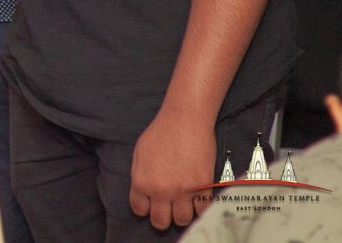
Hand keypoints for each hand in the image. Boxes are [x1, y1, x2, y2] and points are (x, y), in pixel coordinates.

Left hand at [129, 106, 214, 230]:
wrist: (185, 119)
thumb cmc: (161, 132)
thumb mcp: (139, 153)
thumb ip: (139, 176)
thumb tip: (142, 193)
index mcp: (142, 182)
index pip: (139, 210)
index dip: (145, 208)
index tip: (151, 204)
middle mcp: (161, 191)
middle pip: (160, 222)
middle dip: (163, 217)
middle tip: (168, 209)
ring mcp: (183, 191)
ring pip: (182, 220)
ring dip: (181, 214)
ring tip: (183, 204)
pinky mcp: (202, 187)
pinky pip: (201, 211)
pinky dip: (200, 208)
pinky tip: (197, 199)